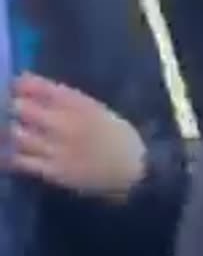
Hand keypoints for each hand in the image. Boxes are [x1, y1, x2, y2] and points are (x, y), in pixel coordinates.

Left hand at [6, 74, 145, 201]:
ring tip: (12, 131)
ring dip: (10, 130)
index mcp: (82, 106)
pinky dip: (10, 155)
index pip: (42, 88)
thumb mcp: (99, 111)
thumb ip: (70, 100)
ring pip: (18, 134)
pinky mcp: (54, 171)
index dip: (23, 84)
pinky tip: (7, 154)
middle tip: (10, 110)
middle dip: (13, 107)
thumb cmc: (118, 139)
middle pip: (22, 109)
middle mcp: (67, 124)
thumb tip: (31, 86)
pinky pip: (21, 161)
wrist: (137, 171)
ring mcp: (59, 149)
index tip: (15, 85)